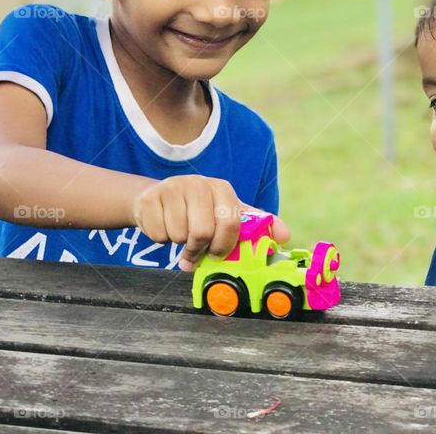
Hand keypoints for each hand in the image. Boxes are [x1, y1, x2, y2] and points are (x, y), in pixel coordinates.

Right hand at [132, 174, 289, 271]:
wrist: (158, 199)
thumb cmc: (199, 211)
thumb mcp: (228, 214)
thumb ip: (255, 226)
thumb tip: (285, 236)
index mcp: (222, 188)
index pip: (231, 222)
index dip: (224, 245)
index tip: (217, 253)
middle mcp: (198, 183)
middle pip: (202, 232)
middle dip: (198, 248)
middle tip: (195, 248)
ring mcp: (172, 188)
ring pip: (178, 235)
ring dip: (179, 243)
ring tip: (180, 233)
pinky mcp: (149, 199)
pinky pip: (158, 234)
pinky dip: (161, 238)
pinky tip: (163, 225)